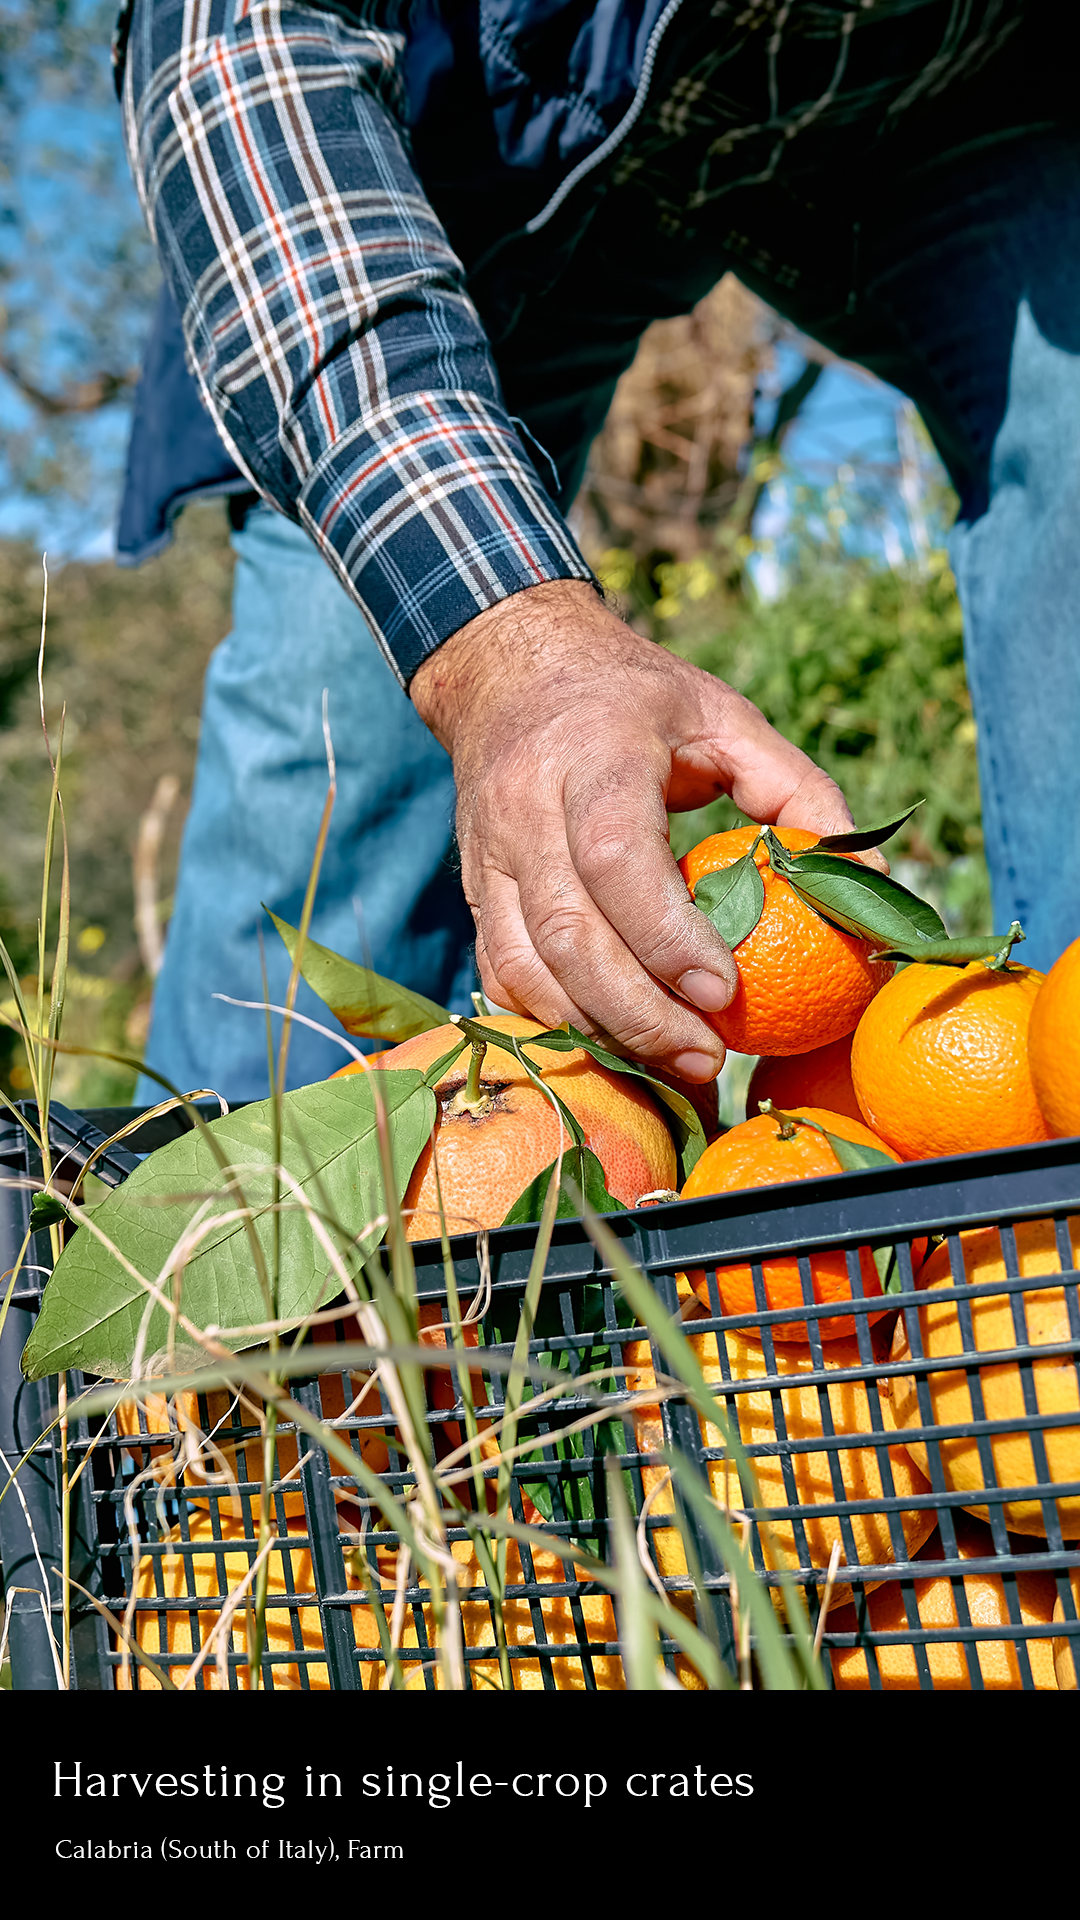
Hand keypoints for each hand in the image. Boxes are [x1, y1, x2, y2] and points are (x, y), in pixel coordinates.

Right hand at [411, 580, 855, 1080]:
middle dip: (637, 1010)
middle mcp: (526, 807)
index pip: (615, 857)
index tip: (721, 990)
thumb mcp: (724, 717)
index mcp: (595, 754)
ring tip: (671, 1068)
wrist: (510, 673)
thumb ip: (798, 788)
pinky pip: (501, 975)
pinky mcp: (474, 892)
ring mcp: (489, 855)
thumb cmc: (635, 700)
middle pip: (567, 929)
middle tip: (707, 1059)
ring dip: (596, 1029)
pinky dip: (552, 1022)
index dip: (664, 934)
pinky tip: (611, 1047)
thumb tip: (869, 876)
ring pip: (524, 965)